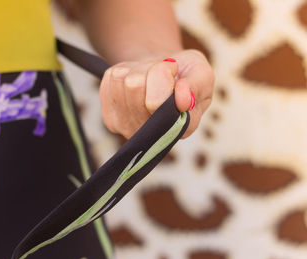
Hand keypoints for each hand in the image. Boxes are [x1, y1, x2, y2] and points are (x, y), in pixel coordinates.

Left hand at [99, 49, 213, 138]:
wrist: (163, 74)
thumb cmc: (184, 74)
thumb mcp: (201, 72)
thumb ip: (197, 85)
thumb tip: (183, 101)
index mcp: (181, 128)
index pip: (156, 102)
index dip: (164, 81)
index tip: (175, 77)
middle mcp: (152, 136)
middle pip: (135, 86)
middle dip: (151, 70)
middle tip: (164, 73)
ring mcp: (127, 128)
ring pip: (122, 81)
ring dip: (138, 70)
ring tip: (151, 76)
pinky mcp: (110, 116)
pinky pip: (110, 80)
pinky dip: (125, 71)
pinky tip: (137, 79)